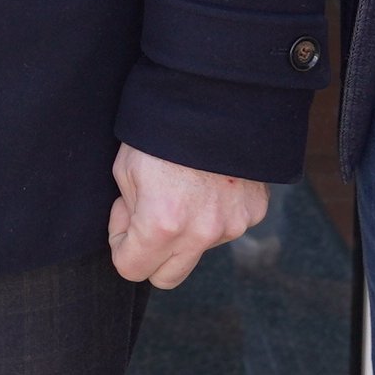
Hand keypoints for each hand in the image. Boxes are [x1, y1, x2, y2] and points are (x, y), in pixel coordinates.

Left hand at [108, 145, 264, 290]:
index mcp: (161, 224)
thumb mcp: (126, 170)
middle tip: (147, 219)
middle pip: (167, 277)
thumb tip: (135, 230)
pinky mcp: (254, 212)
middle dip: (151, 255)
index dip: (120, 246)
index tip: (123, 222)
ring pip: (197, 250)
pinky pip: (226, 227)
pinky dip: (214, 213)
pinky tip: (209, 183)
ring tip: (183, 188)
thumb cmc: (161, 130)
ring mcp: (232, 225)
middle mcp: (201, 233)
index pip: (131, 270)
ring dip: (185, 232)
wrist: (213, 97)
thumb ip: (128, 212)